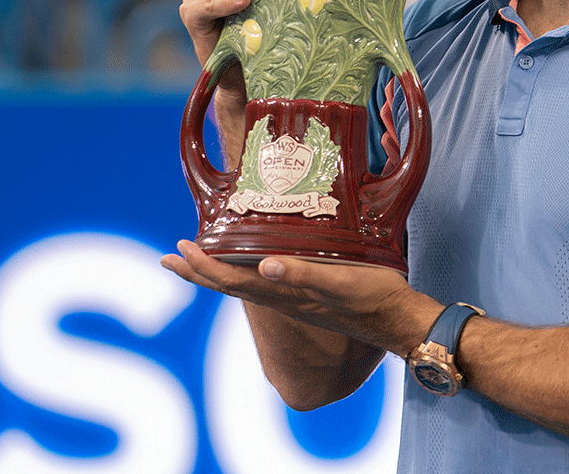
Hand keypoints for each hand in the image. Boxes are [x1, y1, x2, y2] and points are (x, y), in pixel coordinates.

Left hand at [162, 240, 439, 356]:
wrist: (398, 320)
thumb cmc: (372, 297)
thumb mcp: (339, 282)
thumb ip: (303, 275)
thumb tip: (263, 267)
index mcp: (285, 292)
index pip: (232, 280)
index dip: (203, 267)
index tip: (179, 250)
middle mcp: (283, 297)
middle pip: (229, 284)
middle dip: (198, 270)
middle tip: (170, 255)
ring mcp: (294, 297)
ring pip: (245, 284)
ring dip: (217, 271)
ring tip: (198, 258)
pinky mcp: (309, 293)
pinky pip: (267, 281)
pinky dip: (248, 269)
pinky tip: (252, 262)